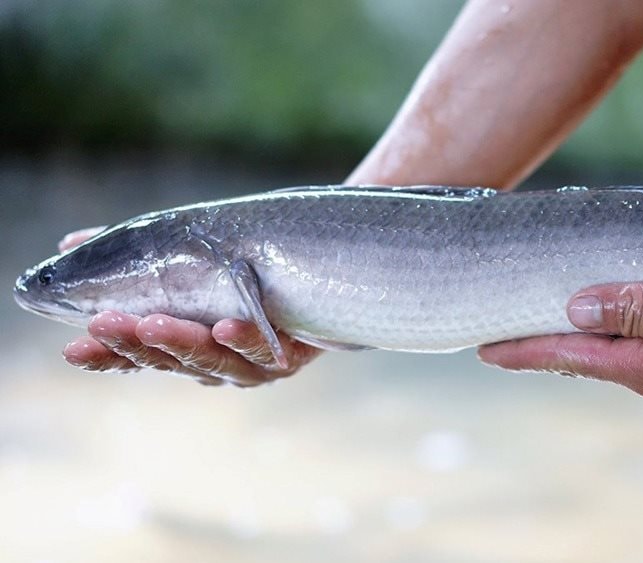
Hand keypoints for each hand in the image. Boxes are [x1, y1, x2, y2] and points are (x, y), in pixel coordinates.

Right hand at [57, 228, 321, 385]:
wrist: (322, 274)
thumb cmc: (247, 272)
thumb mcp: (191, 259)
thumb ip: (139, 255)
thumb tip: (70, 241)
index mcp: (183, 347)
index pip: (137, 358)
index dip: (106, 357)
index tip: (73, 349)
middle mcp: (214, 364)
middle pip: (170, 361)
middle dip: (136, 344)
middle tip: (106, 323)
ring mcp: (251, 365)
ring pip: (212, 361)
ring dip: (181, 342)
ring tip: (154, 323)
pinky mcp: (288, 356)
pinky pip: (264, 350)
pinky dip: (244, 339)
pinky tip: (224, 327)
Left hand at [479, 279, 642, 421]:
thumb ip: (639, 305)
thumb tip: (575, 306)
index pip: (570, 356)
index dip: (524, 350)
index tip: (483, 349)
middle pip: (590, 360)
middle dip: (548, 348)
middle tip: (511, 336)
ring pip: (622, 357)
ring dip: (587, 344)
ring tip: (562, 327)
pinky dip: (628, 339)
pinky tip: (632, 328)